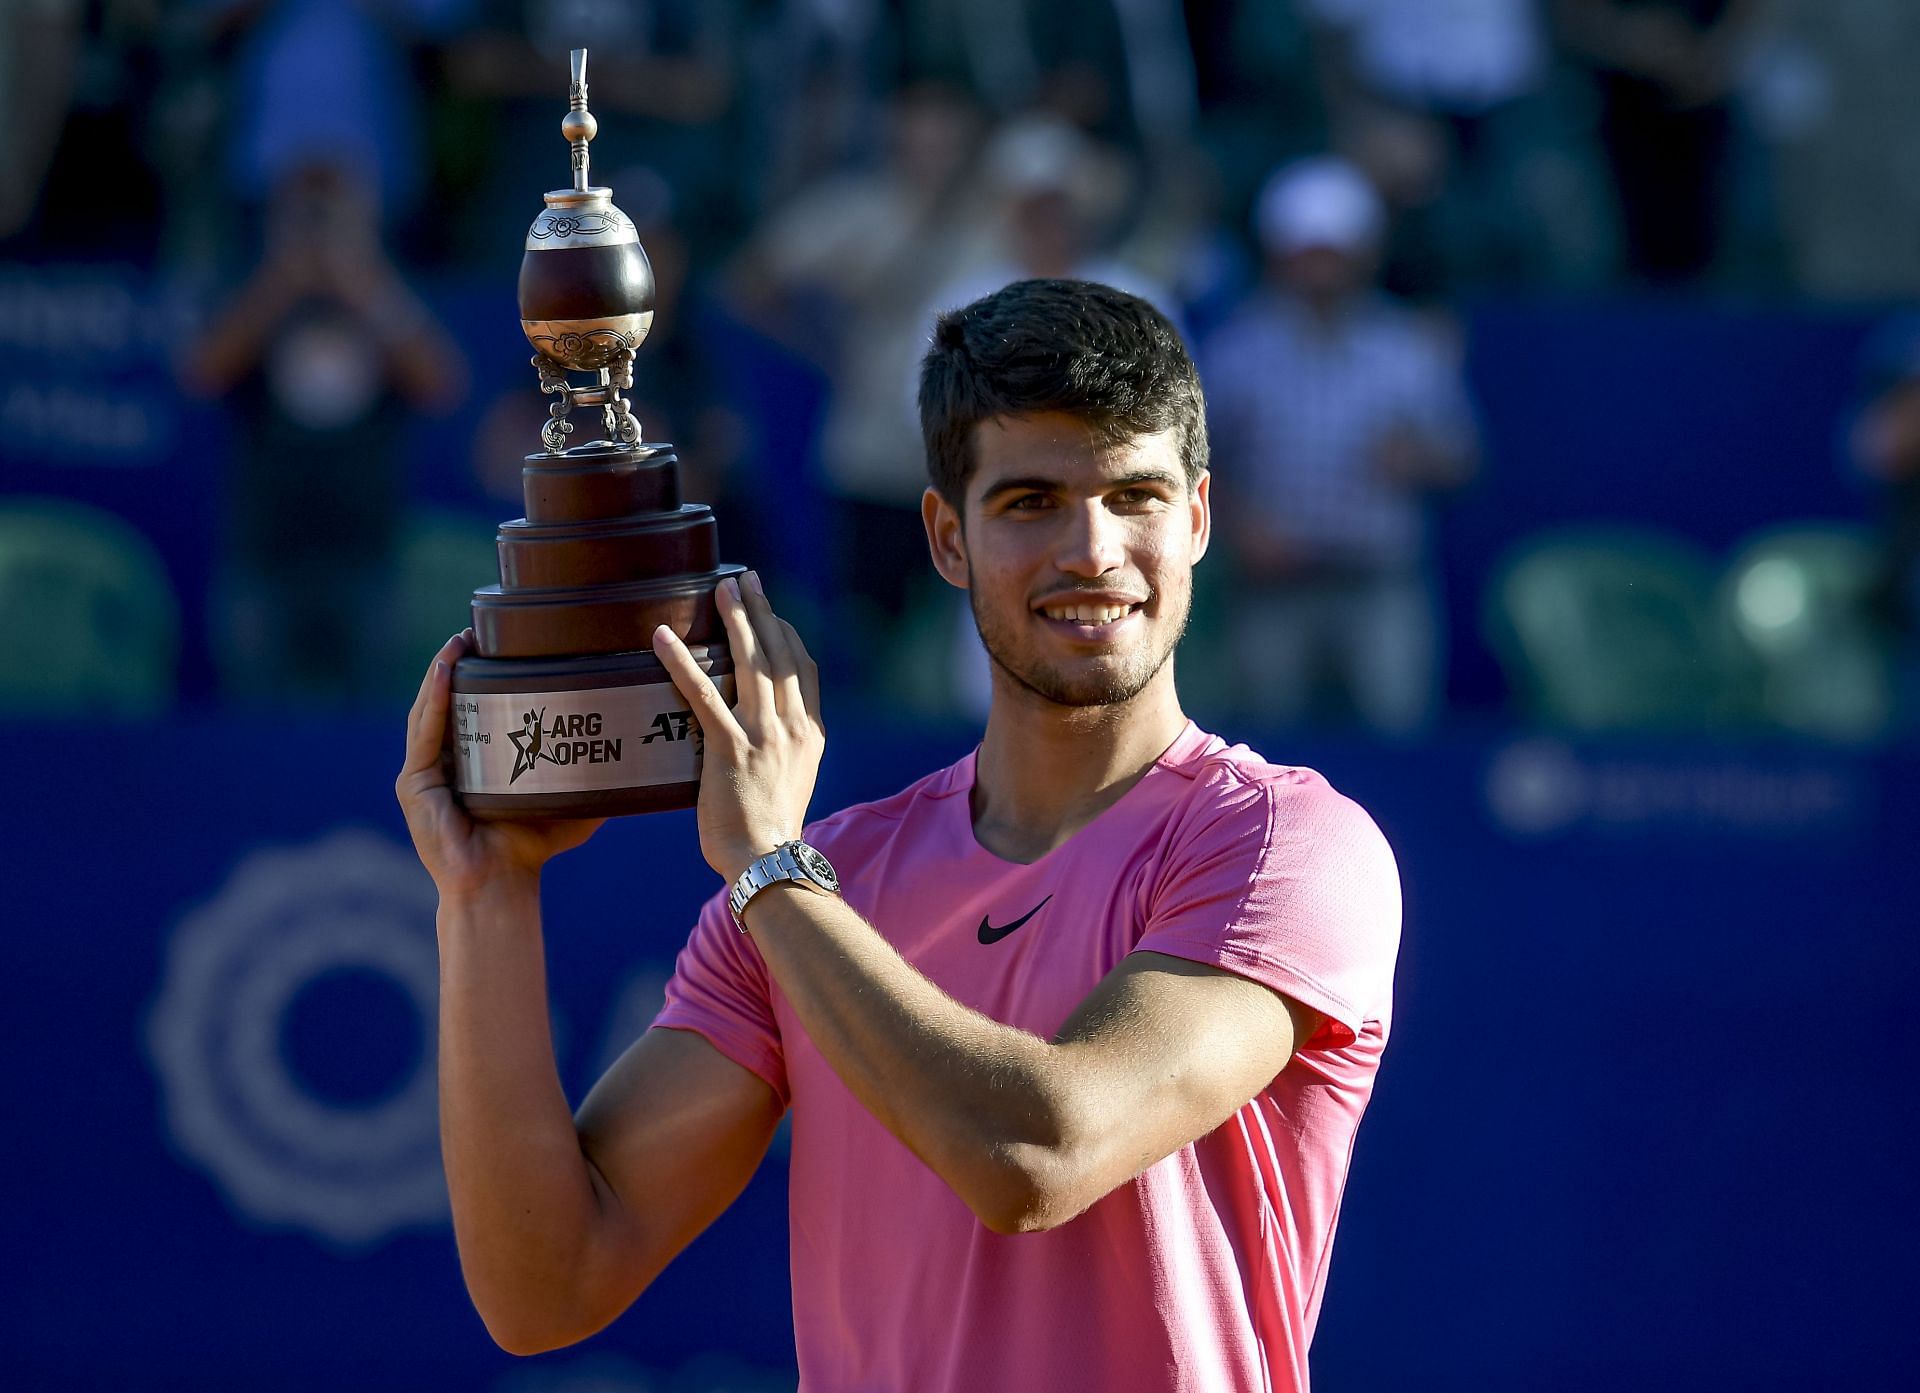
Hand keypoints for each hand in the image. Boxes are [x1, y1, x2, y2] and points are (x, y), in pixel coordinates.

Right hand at [394, 630, 604, 903]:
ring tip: (460, 640)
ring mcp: (424, 772)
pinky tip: (445, 670)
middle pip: (447, 699)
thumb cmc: (532, 846)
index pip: (471, 706)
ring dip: (443, 670)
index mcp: (472, 760)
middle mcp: (443, 761)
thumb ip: (593, 776)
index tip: (497, 639)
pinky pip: (423, 733)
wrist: (501, 885)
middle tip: (478, 628)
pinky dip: (433, 699)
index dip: (479, 672)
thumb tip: (638, 755)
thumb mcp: (567, 798)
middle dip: (459, 662)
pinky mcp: (415, 784)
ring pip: (431, 709)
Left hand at [651, 573, 823, 883]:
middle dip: (762, 611)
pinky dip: (681, 662)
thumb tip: (762, 730)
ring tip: (721, 590)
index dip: (785, 632)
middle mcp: (793, 726)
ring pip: (752, 662)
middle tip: (745, 579)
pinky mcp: (730, 748)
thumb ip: (784, 748)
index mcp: (811, 733)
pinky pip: (703, 694)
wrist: (768, 860)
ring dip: (736, 620)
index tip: (769, 610)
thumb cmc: (772, 829)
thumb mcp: (793, 780)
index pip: (803, 668)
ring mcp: (764, 735)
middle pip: (779, 653)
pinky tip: (663, 638)